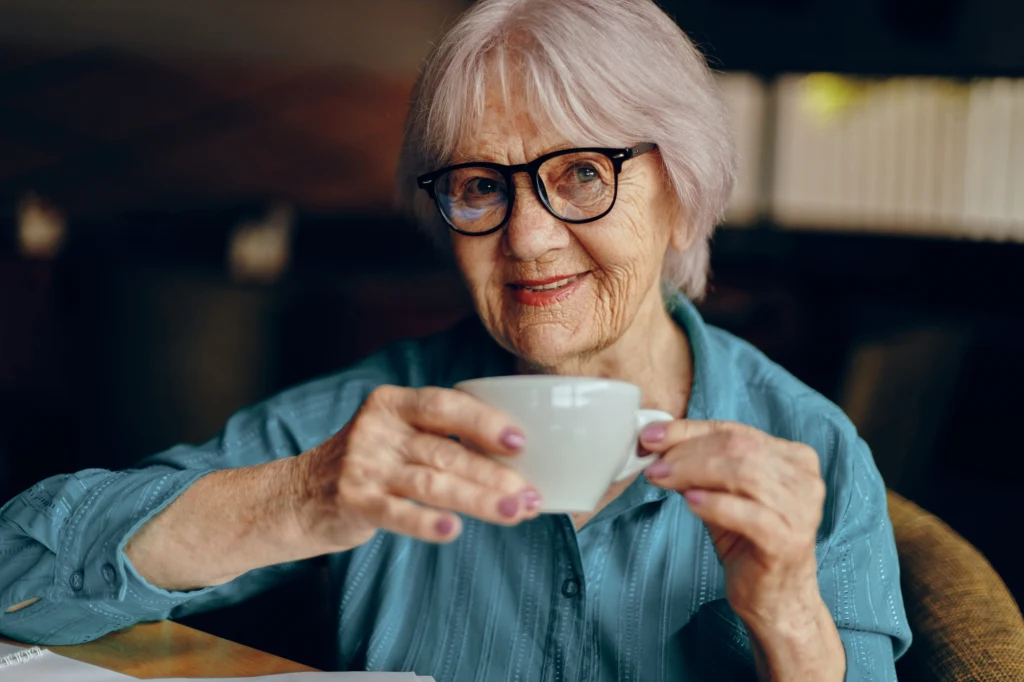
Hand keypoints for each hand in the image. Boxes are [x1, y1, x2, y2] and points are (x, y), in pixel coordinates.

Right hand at [293, 385, 540, 551]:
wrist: (300, 495)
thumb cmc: (371, 464)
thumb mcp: (398, 435)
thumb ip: (442, 438)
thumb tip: (517, 460)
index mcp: (394, 403)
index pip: (445, 405)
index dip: (484, 421)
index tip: (520, 442)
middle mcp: (378, 428)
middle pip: (447, 451)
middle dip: (495, 475)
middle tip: (532, 496)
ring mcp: (363, 464)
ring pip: (431, 482)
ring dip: (479, 499)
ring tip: (516, 513)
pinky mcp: (353, 499)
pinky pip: (396, 512)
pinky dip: (426, 522)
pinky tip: (453, 531)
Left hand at [639, 420, 825, 627]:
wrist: (775, 598)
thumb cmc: (748, 541)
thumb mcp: (721, 494)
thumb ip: (699, 466)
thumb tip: (657, 442)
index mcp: (794, 458)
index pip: (735, 432)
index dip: (689, 431)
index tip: (651, 436)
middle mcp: (804, 478)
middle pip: (738, 448)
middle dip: (687, 452)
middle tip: (653, 463)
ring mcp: (802, 509)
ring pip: (742, 474)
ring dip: (693, 473)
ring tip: (662, 480)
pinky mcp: (789, 540)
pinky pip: (748, 513)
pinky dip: (714, 504)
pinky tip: (690, 503)